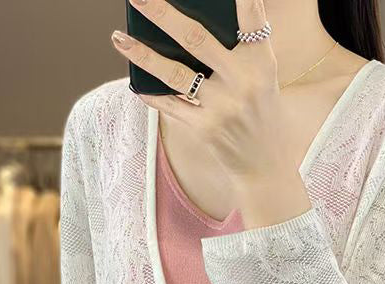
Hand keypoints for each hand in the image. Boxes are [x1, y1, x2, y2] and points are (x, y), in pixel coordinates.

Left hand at [110, 0, 302, 192]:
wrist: (265, 167)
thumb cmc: (259, 114)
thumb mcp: (263, 79)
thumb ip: (240, 51)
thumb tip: (193, 24)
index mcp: (261, 63)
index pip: (250, 18)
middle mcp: (242, 82)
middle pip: (196, 38)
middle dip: (162, 13)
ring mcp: (222, 107)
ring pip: (175, 73)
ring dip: (143, 54)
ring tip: (118, 37)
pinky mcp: (205, 129)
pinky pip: (170, 105)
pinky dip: (150, 92)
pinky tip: (134, 81)